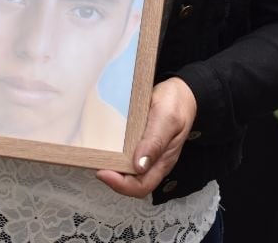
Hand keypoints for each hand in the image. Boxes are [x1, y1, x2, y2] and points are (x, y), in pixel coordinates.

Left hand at [97, 77, 196, 197]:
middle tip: (95, 163)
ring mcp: (144, 152)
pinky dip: (112, 152)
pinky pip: (123, 154)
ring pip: (124, 169)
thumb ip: (155, 142)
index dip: (120, 185)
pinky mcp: (137, 142)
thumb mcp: (167, 119)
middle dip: (111, 177)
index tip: (103, 172)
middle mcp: (152, 161)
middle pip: (129, 182)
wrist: (181, 90)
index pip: (141, 186)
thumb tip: (139, 165)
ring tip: (96, 155)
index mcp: (162, 161)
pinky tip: (104, 144)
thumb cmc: (177, 104)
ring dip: (110, 165)